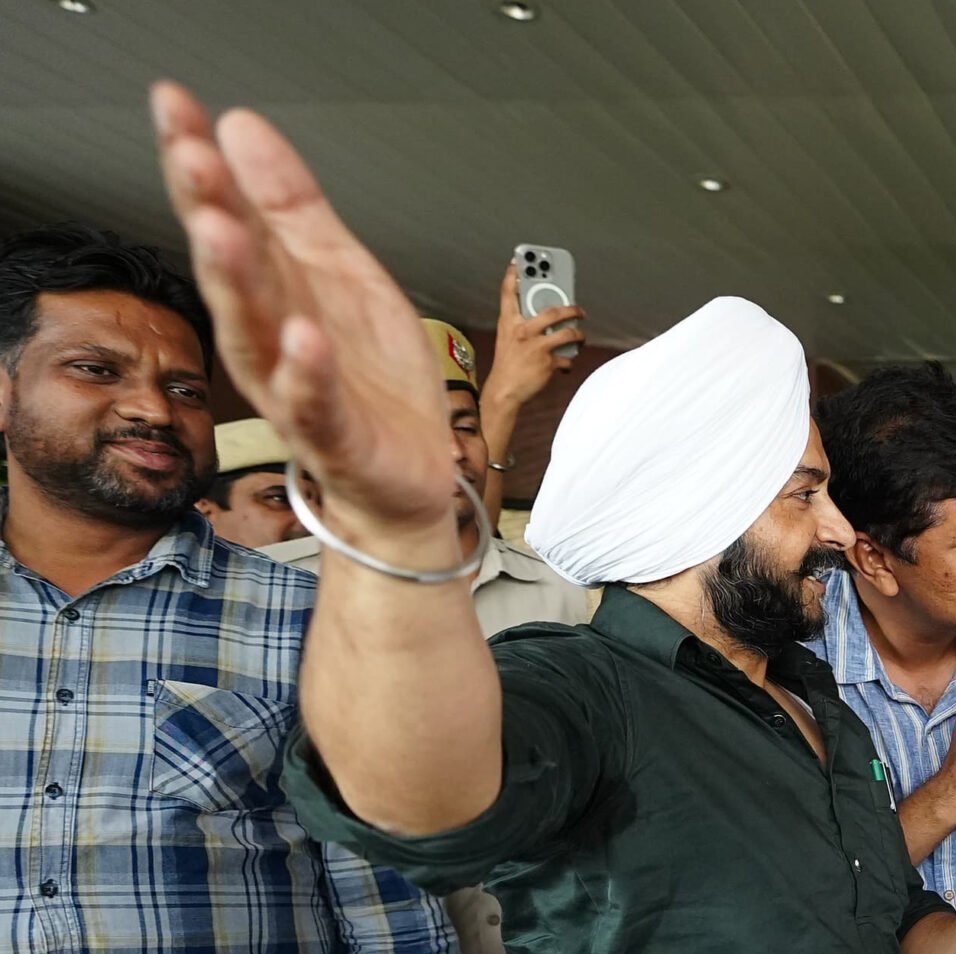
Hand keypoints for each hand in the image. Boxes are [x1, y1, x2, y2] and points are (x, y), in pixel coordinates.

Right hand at [150, 83, 456, 557]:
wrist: (408, 475)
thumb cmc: (370, 380)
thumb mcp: (343, 273)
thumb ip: (295, 206)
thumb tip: (243, 128)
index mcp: (272, 290)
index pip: (226, 214)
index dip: (199, 161)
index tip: (174, 103)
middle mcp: (269, 336)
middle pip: (230, 268)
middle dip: (208, 210)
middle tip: (190, 154)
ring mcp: (295, 387)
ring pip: (254, 332)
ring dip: (238, 280)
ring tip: (223, 228)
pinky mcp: (335, 435)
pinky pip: (315, 403)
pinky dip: (309, 371)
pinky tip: (305, 337)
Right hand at [484, 259, 583, 413]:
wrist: (504, 390)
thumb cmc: (508, 363)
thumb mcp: (508, 337)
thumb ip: (522, 323)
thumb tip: (548, 315)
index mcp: (509, 322)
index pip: (508, 293)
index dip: (513, 274)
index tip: (518, 260)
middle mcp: (521, 331)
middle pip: (551, 311)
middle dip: (570, 308)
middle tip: (579, 309)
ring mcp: (535, 346)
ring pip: (567, 333)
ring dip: (578, 335)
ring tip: (581, 336)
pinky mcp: (546, 362)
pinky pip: (566, 358)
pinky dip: (569, 361)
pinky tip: (566, 363)